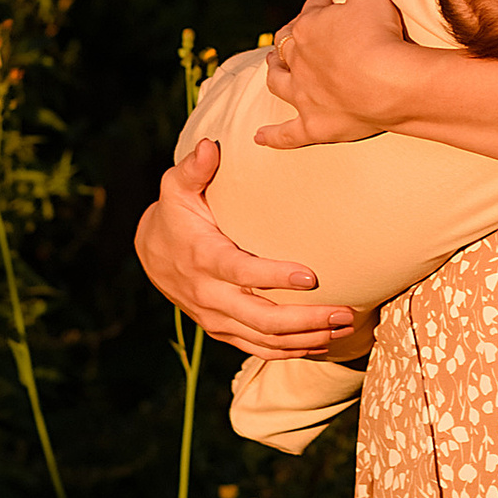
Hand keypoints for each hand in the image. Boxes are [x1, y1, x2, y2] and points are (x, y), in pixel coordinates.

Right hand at [132, 133, 363, 355]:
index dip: (274, 277)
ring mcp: (216, 317)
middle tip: (343, 312)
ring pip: (264, 339)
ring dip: (307, 338)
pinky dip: (291, 350)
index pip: (241, 272)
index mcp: (202, 258)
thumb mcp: (176, 188)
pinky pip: (258, 348)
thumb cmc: (176, 214)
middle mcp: (209, 294)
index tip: (310, 276)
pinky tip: (324, 342)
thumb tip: (210, 147)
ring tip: (344, 327)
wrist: (152, 255)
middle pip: (260, 318)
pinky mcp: (222, 330)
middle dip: (305, 319)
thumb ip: (194, 168)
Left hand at [259, 0, 428, 144]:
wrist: (391, 84)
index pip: (312, 10)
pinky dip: (273, 135)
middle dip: (292, 38)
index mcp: (309, 28)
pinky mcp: (315, 125)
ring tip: (272, 70)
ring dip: (275, 75)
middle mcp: (299, 62)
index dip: (322, 4)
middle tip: (302, 35)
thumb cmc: (381, 35)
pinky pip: (288, 132)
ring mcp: (305, 95)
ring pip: (280, 82)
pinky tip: (259, 138)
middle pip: (288, 46)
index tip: (332, 1)